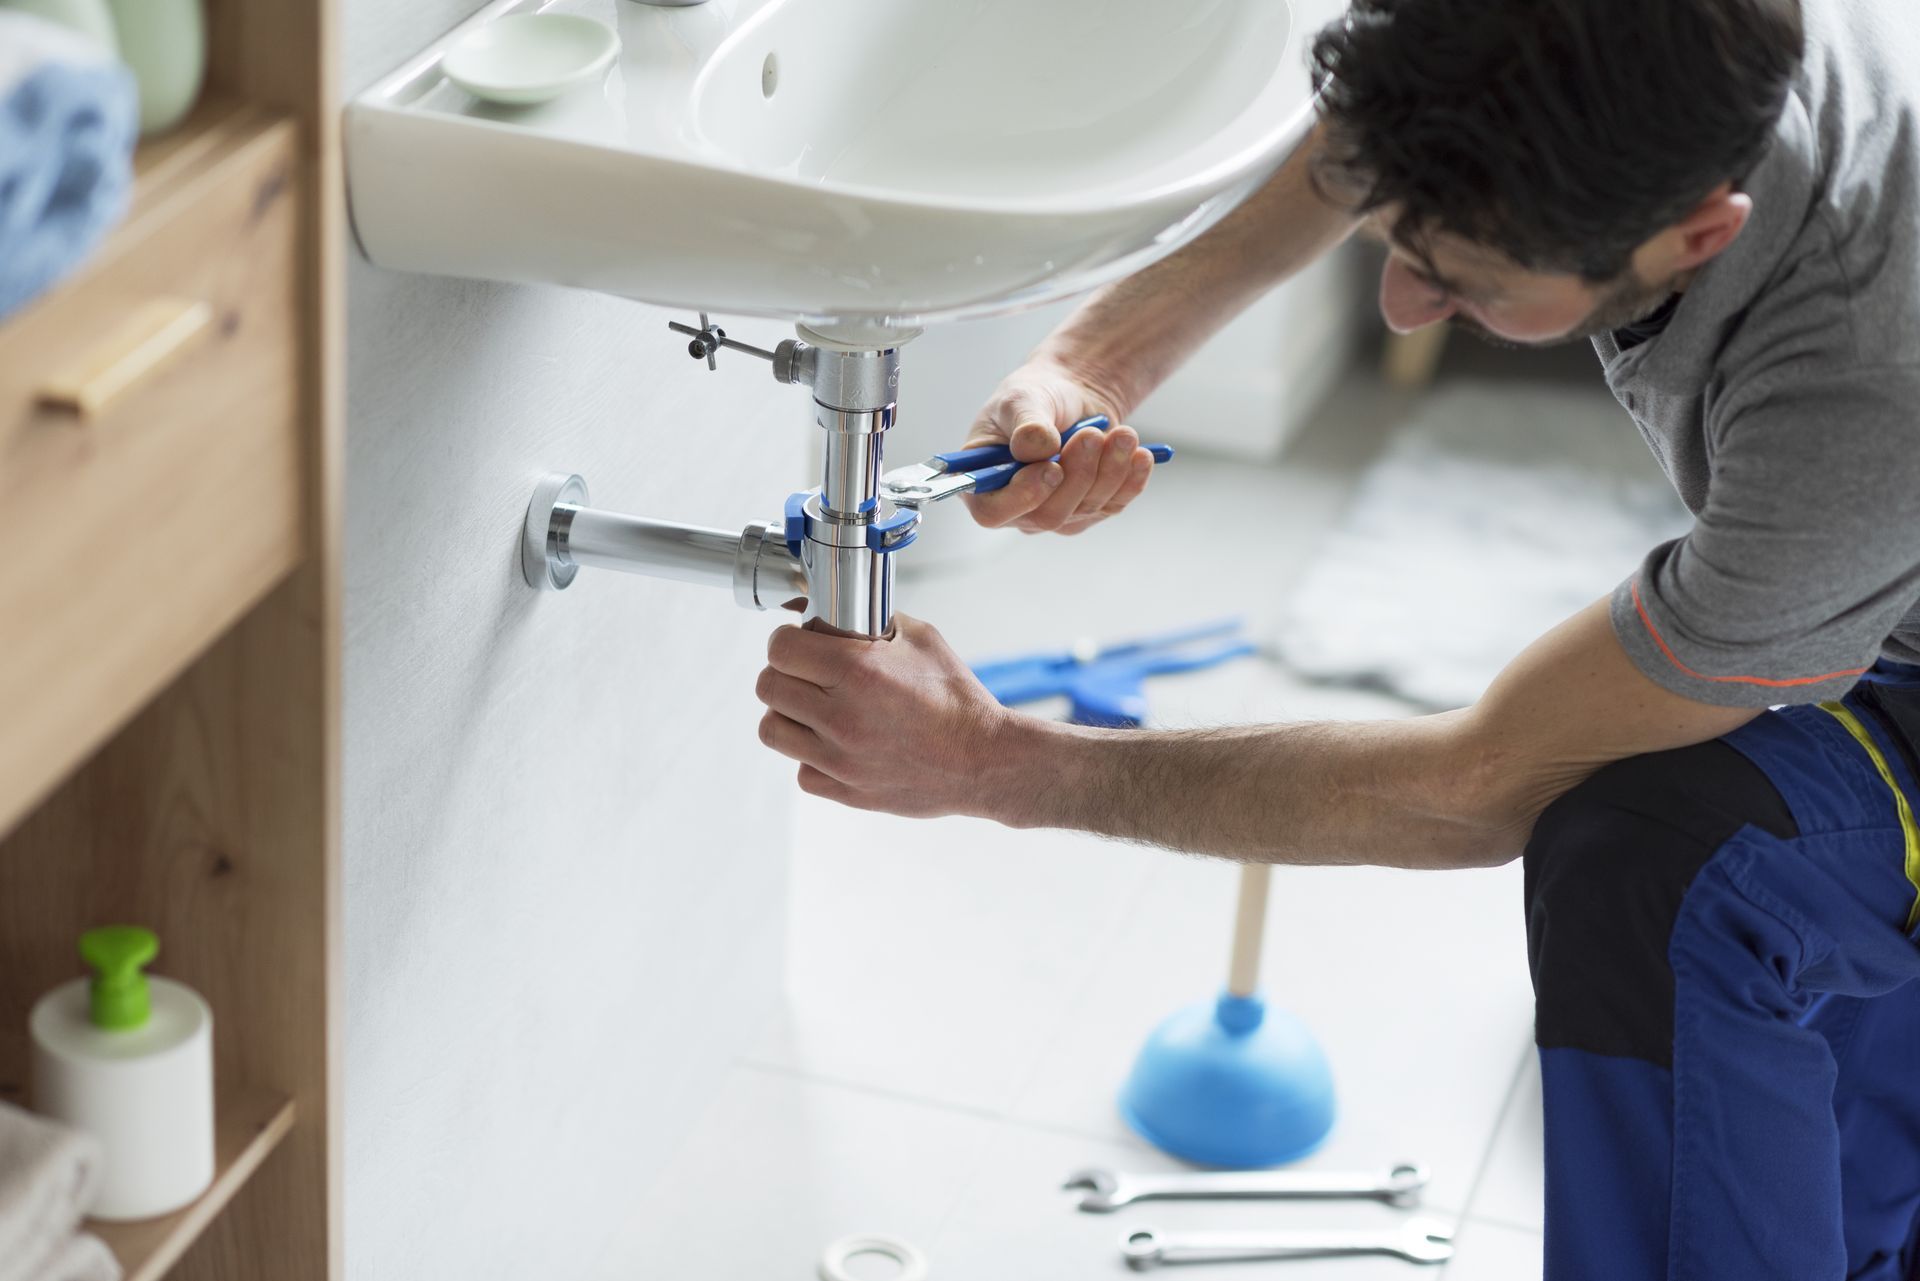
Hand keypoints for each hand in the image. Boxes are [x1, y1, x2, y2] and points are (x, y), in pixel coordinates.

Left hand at [754, 616, 1023, 817]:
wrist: (982, 760)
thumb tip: (824, 612)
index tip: (798, 643)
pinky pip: (800, 770)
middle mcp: (842, 716)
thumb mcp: (921, 639)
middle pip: (768, 686)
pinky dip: (812, 756)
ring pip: (771, 730)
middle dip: (784, 673)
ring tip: (813, 709)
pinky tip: (836, 744)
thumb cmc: (956, 701)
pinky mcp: (845, 790)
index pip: (780, 648)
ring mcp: (840, 758)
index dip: (786, 641)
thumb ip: (870, 621)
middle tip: (806, 674)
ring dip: (788, 715)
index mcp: (859, 671)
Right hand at [962, 358, 1154, 533]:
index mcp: (984, 484)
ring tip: (1122, 433)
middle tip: (1093, 436)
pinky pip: (1114, 503)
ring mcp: (1056, 512)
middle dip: (1077, 475)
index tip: (1051, 468)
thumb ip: (1025, 424)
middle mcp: (1017, 507)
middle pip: (1048, 515)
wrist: (1071, 394)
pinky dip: (1130, 478)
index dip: (1021, 497)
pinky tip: (1140, 455)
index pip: (993, 512)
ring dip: (1108, 468)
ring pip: (1085, 508)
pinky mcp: (1090, 509)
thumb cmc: (1035, 397)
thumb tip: (1037, 449)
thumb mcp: (1021, 398)